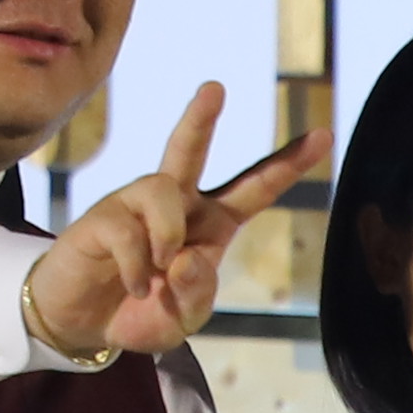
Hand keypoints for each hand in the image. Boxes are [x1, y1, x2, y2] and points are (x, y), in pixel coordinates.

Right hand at [21, 81, 323, 362]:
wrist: (86, 324)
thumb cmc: (143, 311)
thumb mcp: (185, 317)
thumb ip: (197, 295)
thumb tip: (188, 257)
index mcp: (211, 224)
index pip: (255, 188)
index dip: (289, 163)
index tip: (325, 134)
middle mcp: (175, 204)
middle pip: (189, 150)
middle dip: (201, 118)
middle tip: (214, 88)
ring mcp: (135, 207)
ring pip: (161, 189)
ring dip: (167, 235)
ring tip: (157, 271)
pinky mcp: (101, 218)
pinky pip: (128, 232)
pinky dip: (137, 268)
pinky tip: (134, 285)